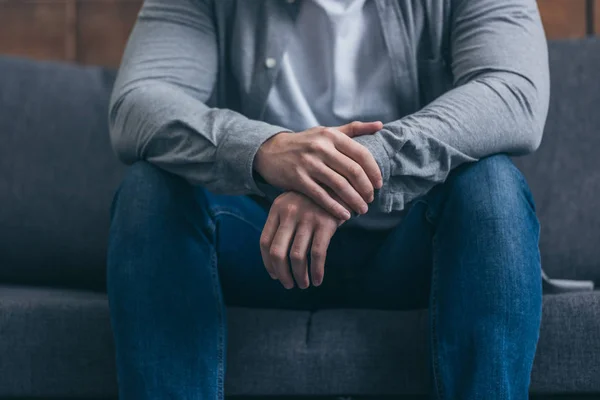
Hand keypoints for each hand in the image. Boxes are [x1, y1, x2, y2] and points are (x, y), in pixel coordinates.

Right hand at [254, 121, 382, 219]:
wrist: (271, 151)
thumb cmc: (305, 143)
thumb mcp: (327, 132)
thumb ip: (353, 129)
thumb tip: (380, 125)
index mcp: (331, 135)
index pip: (361, 154)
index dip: (374, 171)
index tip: (379, 184)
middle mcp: (321, 147)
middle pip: (353, 171)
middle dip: (366, 189)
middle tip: (371, 199)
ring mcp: (308, 163)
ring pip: (339, 185)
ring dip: (354, 200)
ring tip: (362, 209)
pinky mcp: (297, 179)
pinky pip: (321, 196)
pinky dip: (335, 208)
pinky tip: (344, 215)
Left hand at [260, 191, 344, 288]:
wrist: (340, 181)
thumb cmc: (315, 198)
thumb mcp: (293, 203)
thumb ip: (283, 223)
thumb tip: (276, 258)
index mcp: (277, 208)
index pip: (265, 242)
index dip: (268, 263)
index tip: (274, 275)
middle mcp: (289, 213)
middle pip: (277, 252)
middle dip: (282, 273)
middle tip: (288, 285)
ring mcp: (307, 218)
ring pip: (297, 257)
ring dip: (299, 275)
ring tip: (304, 284)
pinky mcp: (325, 223)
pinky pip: (317, 254)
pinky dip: (316, 271)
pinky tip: (317, 279)